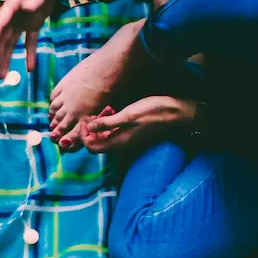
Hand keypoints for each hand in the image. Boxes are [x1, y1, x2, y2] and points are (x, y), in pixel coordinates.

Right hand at [0, 0, 65, 77]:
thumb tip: (27, 7)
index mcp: (12, 5)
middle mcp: (14, 16)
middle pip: (1, 39)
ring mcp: (22, 21)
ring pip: (10, 44)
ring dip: (6, 60)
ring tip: (1, 79)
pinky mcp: (33, 23)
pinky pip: (30, 42)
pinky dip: (30, 55)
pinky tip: (30, 70)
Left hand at [80, 96, 195, 152]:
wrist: (174, 110)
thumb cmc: (152, 112)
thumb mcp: (127, 116)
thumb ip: (107, 123)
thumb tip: (89, 127)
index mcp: (118, 143)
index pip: (91, 147)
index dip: (84, 136)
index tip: (84, 121)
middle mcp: (120, 143)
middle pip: (95, 142)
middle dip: (90, 129)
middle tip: (92, 114)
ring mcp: (124, 137)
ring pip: (103, 135)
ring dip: (98, 124)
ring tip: (104, 110)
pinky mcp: (128, 130)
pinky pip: (111, 130)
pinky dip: (107, 121)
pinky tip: (111, 110)